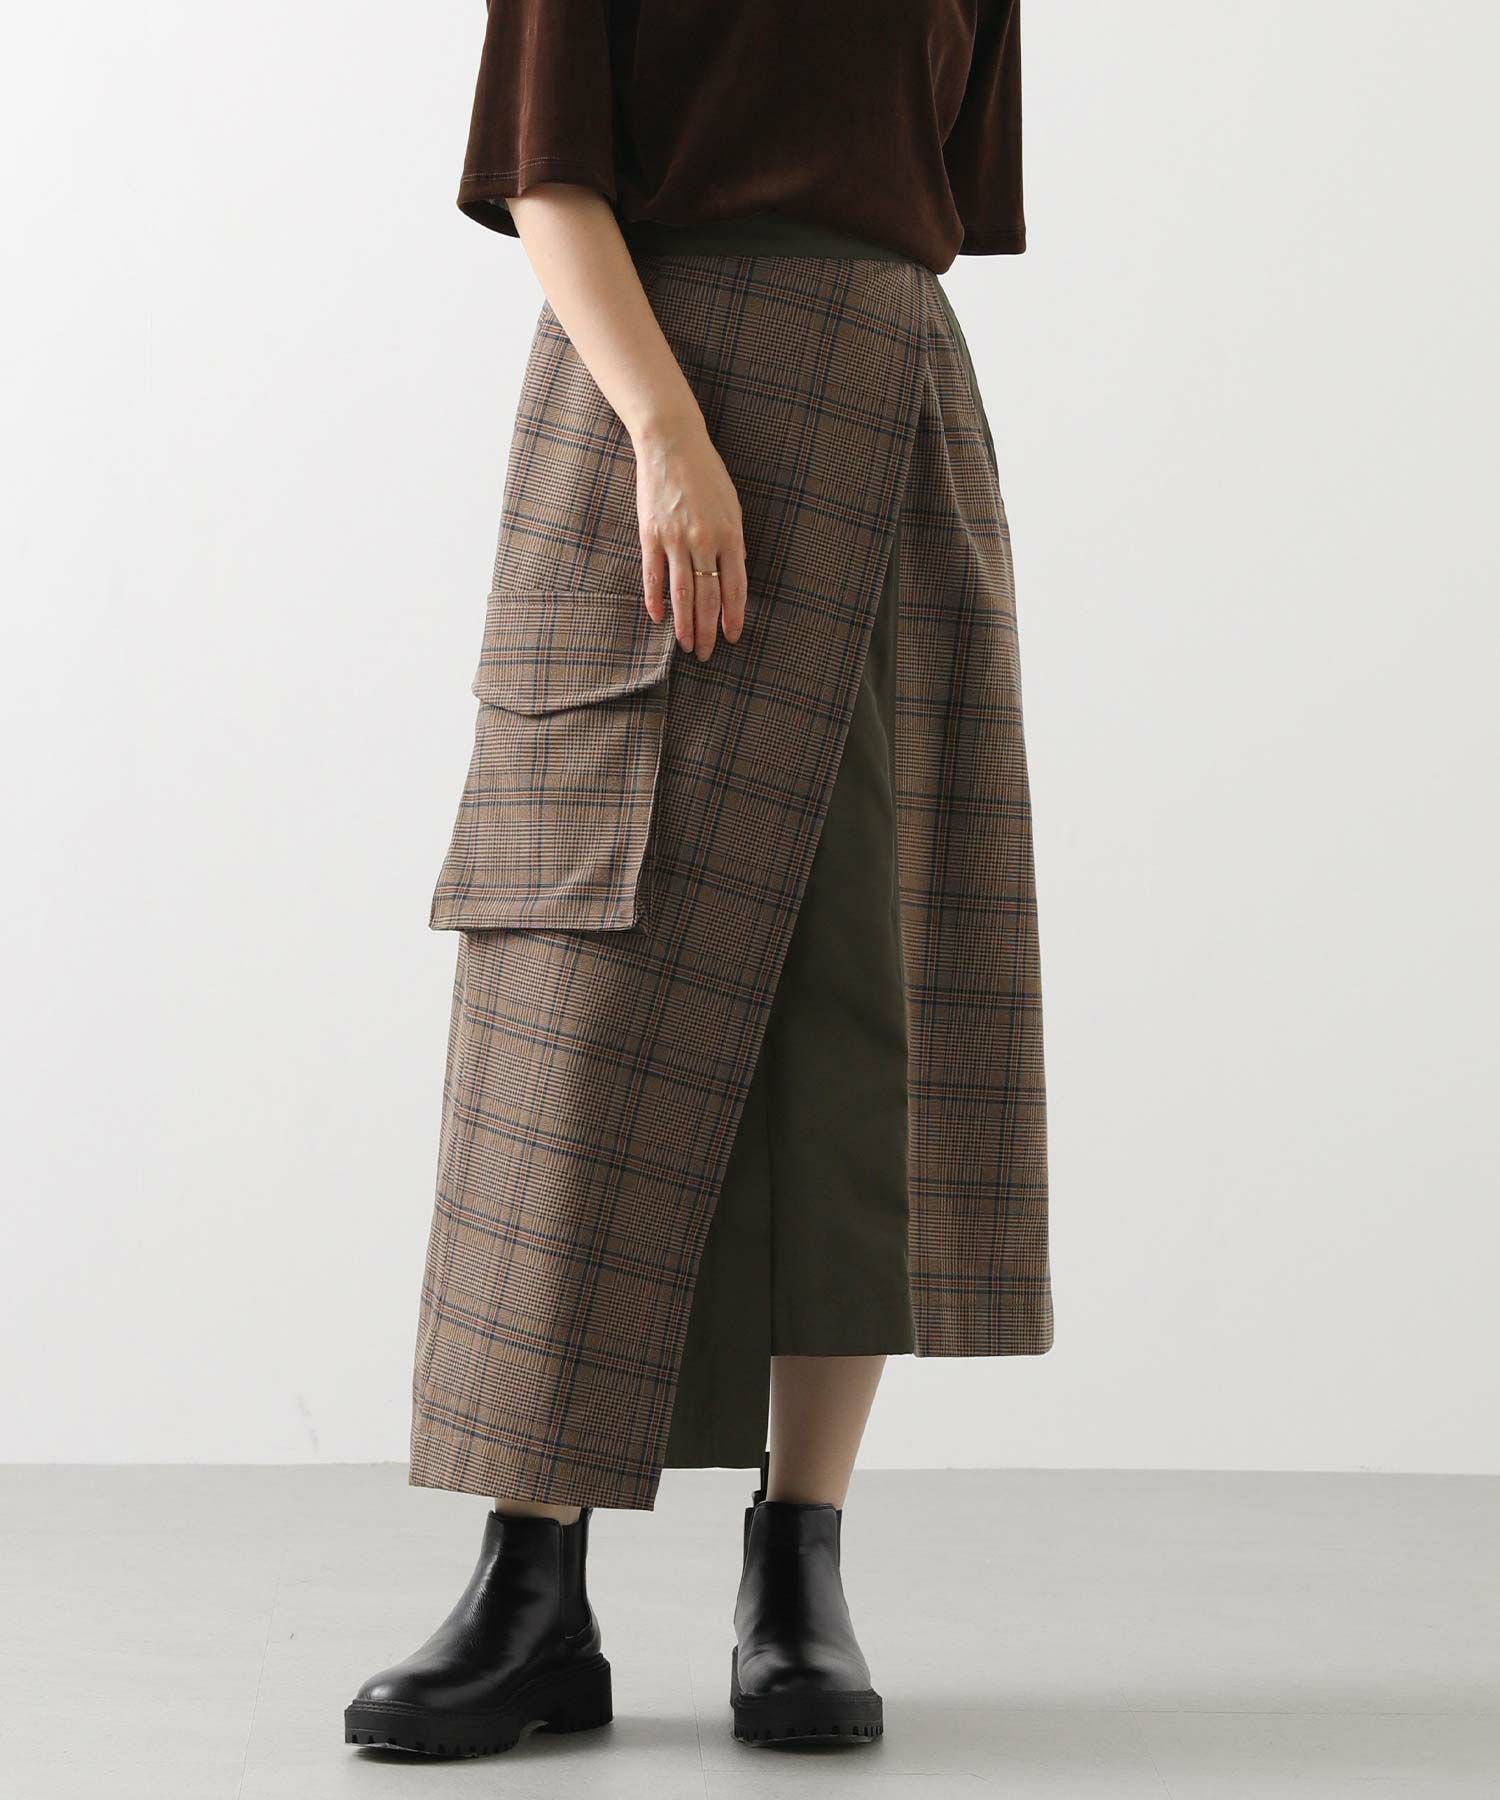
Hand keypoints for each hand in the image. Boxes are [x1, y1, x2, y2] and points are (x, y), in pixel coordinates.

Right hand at [633, 413, 748, 660]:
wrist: (672, 443)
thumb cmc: (706, 473)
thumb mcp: (732, 504)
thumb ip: (734, 541)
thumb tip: (736, 573)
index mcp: (730, 534)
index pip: (735, 587)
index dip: (734, 616)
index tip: (731, 637)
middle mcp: (704, 540)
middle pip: (709, 597)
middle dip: (708, 630)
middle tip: (705, 654)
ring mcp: (676, 539)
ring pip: (683, 593)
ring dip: (685, 624)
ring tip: (685, 645)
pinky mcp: (651, 534)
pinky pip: (653, 576)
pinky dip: (656, 600)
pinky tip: (659, 619)